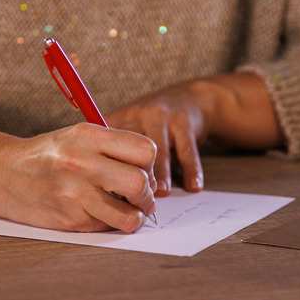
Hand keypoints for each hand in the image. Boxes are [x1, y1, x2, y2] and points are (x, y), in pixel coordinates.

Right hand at [0, 123, 157, 232]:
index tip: (143, 170)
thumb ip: (113, 149)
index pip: (144, 150)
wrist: (4, 174)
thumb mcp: (78, 137)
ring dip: (135, 216)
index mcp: (88, 136)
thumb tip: (151, 175)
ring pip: (129, 214)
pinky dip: (111, 223)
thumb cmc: (48, 155)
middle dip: (147, 194)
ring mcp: (75, 193)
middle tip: (140, 197)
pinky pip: (107, 226)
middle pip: (140, 182)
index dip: (150, 164)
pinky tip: (101, 214)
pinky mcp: (70, 219)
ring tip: (128, 211)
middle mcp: (82, 162)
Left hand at [106, 74, 284, 195]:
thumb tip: (106, 194)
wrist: (190, 99)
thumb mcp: (129, 126)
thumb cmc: (152, 123)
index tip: (111, 195)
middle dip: (134, 176)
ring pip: (159, 150)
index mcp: (119, 120)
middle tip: (137, 200)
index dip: (109, 172)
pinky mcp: (184, 122)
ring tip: (160, 193)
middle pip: (130, 148)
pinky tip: (193, 187)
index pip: (106, 146)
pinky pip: (187, 150)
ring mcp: (161, 117)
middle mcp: (137, 115)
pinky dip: (191, 170)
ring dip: (161, 174)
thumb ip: (115, 153)